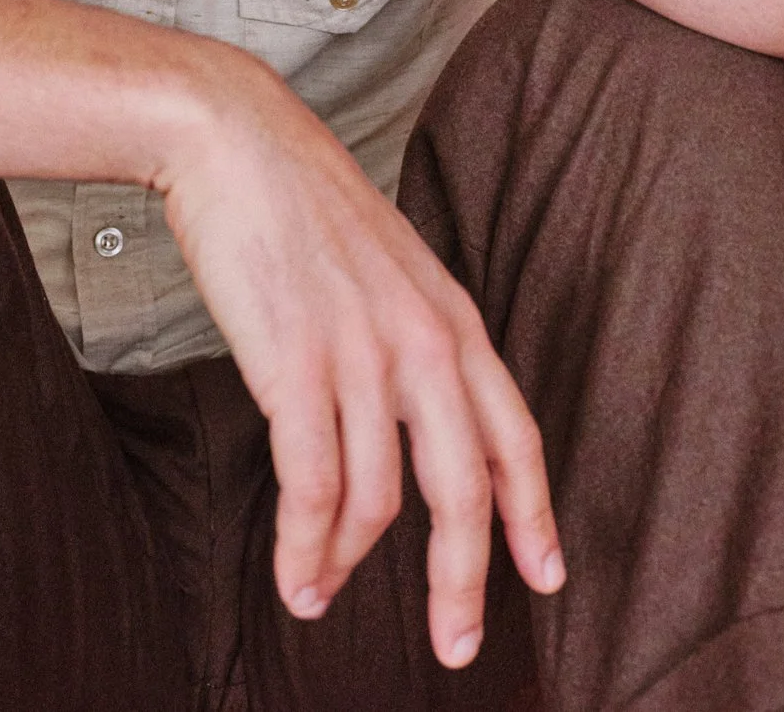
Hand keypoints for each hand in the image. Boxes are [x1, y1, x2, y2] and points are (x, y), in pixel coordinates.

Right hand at [162, 65, 564, 668]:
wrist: (236, 140)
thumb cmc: (302, 205)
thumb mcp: (387, 268)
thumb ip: (411, 338)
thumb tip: (407, 419)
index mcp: (452, 319)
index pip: (515, 436)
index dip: (533, 514)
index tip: (547, 576)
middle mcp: (423, 343)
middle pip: (464, 490)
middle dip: (464, 580)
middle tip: (457, 643)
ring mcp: (362, 355)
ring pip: (378, 501)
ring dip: (347, 566)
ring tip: (319, 598)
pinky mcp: (296, 366)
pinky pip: (312, 487)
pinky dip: (304, 546)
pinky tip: (294, 576)